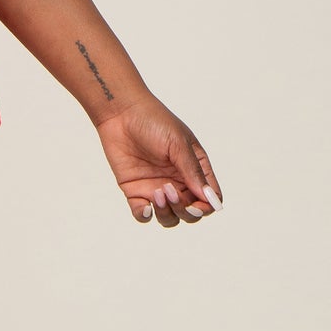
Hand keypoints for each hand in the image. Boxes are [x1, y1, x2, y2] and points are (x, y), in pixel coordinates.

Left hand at [95, 94, 223, 227]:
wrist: (121, 113)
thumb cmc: (154, 122)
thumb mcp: (178, 144)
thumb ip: (192, 171)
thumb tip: (208, 198)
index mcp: (195, 169)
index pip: (209, 198)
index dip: (206, 207)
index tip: (197, 204)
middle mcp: (179, 182)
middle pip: (191, 213)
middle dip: (185, 211)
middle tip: (170, 191)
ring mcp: (157, 188)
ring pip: (169, 217)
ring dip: (166, 213)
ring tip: (157, 193)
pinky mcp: (135, 191)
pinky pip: (143, 214)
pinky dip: (145, 216)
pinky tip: (145, 207)